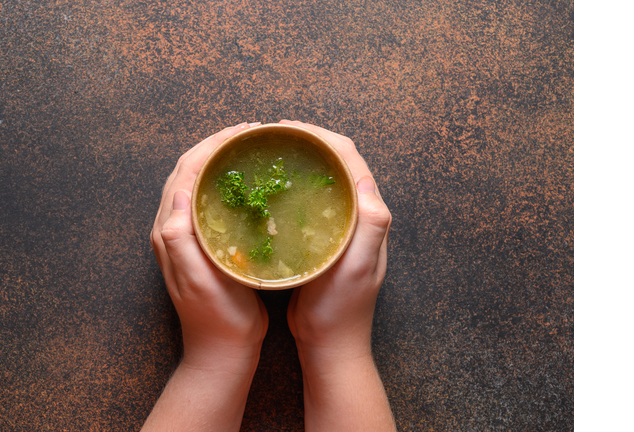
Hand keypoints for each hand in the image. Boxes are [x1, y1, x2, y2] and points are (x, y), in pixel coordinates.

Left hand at [150, 122, 267, 369]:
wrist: (221, 350)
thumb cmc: (216, 318)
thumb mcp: (198, 280)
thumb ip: (180, 239)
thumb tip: (178, 193)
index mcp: (169, 232)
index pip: (184, 174)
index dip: (209, 148)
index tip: (240, 132)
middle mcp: (172, 230)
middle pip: (188, 173)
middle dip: (214, 147)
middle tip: (248, 133)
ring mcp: (185, 238)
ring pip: (197, 185)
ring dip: (218, 162)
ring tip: (247, 149)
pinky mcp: (201, 246)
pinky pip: (208, 202)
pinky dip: (224, 184)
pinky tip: (247, 184)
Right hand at [282, 120, 394, 430]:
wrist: (331, 343)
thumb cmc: (342, 309)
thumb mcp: (358, 268)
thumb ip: (370, 227)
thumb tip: (368, 182)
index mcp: (369, 215)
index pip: (350, 159)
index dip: (322, 136)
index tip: (288, 127)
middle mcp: (358, 215)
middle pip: (337, 163)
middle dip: (308, 140)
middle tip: (273, 134)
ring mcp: (340, 227)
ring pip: (322, 180)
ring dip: (301, 160)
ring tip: (269, 152)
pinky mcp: (324, 240)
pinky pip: (310, 201)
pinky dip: (293, 186)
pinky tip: (270, 189)